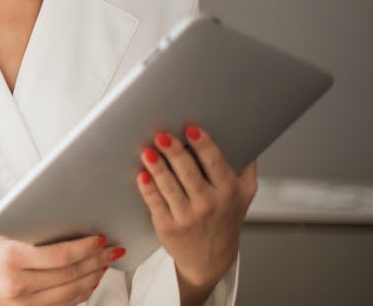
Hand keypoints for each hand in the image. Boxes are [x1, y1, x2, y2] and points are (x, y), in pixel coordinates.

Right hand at [0, 233, 123, 305]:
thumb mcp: (3, 239)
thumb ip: (33, 236)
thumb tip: (70, 228)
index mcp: (12, 258)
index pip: (60, 255)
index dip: (85, 248)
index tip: (99, 239)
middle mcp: (19, 284)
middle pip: (70, 275)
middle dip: (96, 261)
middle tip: (111, 250)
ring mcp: (24, 303)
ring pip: (71, 293)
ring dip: (94, 277)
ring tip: (105, 264)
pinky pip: (63, 305)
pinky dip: (81, 293)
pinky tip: (89, 281)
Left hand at [136, 125, 256, 301]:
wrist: (211, 258)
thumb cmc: (225, 219)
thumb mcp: (244, 194)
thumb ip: (245, 167)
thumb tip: (245, 137)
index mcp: (228, 192)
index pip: (215, 163)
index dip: (203, 145)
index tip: (191, 129)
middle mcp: (209, 205)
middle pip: (188, 172)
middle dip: (174, 151)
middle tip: (162, 135)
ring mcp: (187, 217)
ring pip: (169, 186)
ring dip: (156, 167)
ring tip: (148, 151)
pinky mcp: (168, 226)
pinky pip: (155, 202)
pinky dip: (147, 188)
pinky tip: (142, 175)